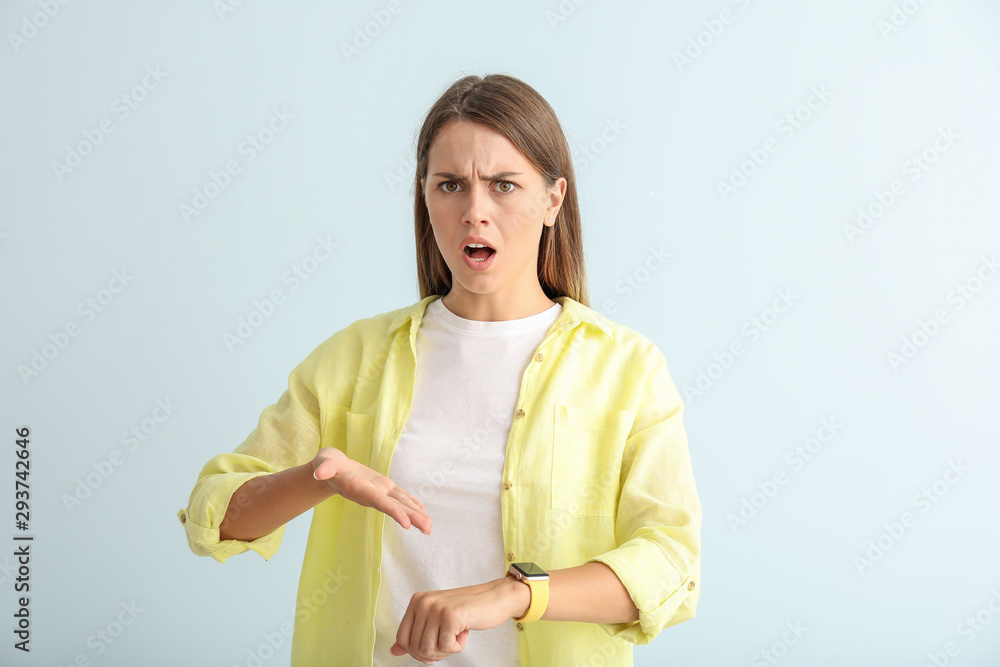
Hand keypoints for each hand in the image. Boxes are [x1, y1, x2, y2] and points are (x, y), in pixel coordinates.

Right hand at [310, 447, 431, 534]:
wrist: (330, 471)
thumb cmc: (326, 465)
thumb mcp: (323, 462)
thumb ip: (323, 467)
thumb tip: (319, 472)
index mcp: (358, 490)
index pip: (378, 502)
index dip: (393, 511)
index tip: (407, 524)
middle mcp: (370, 495)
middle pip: (394, 507)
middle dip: (411, 517)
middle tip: (428, 529)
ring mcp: (378, 492)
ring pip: (400, 503)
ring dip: (415, 514)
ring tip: (429, 527)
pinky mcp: (383, 487)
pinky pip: (400, 497)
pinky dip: (412, 504)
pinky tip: (423, 512)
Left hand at [390, 576, 527, 663]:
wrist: (494, 598)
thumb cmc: (466, 611)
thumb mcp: (436, 620)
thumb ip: (415, 633)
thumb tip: (393, 651)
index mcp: (417, 601)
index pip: (402, 638)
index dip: (416, 651)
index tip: (433, 648)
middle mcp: (423, 602)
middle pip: (415, 648)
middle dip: (433, 652)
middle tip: (449, 640)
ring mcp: (436, 607)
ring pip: (428, 650)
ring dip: (446, 650)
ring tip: (456, 634)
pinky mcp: (450, 616)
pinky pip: (446, 647)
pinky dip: (458, 646)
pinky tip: (464, 631)